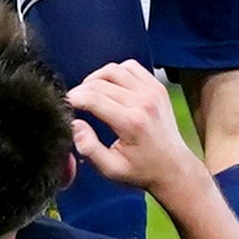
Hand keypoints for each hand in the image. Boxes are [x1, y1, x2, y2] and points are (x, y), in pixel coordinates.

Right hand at [66, 60, 200, 197]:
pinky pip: (130, 67)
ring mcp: (153, 91)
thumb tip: (75, 125)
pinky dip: (116, 73)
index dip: (72, 98)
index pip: (93, 98)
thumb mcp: (111, 170)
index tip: (64, 104)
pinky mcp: (157, 87)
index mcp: (132, 123)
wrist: (174, 168)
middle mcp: (143, 102)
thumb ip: (89, 149)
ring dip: (96, 78)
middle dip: (81, 90)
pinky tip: (110, 87)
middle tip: (74, 102)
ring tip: (90, 94)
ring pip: (114, 69)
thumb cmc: (142, 171)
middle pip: (100, 82)